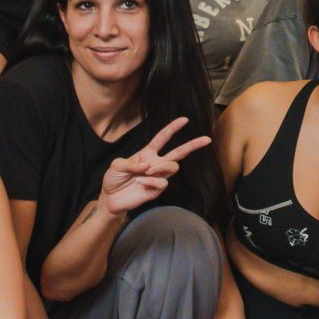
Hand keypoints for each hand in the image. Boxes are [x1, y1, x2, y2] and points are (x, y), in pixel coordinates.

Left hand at [98, 118, 212, 216]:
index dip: (173, 128)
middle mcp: (156, 163)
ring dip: (161, 167)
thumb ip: (131, 162)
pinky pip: (162, 182)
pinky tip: (139, 182)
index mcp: (147, 153)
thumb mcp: (116, 165)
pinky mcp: (157, 189)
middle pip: (179, 152)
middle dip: (193, 145)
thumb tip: (148, 165)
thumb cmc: (113, 179)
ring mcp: (158, 176)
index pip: (162, 138)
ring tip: (147, 171)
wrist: (111, 199)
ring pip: (173, 166)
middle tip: (207, 139)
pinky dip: (150, 181)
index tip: (185, 119)